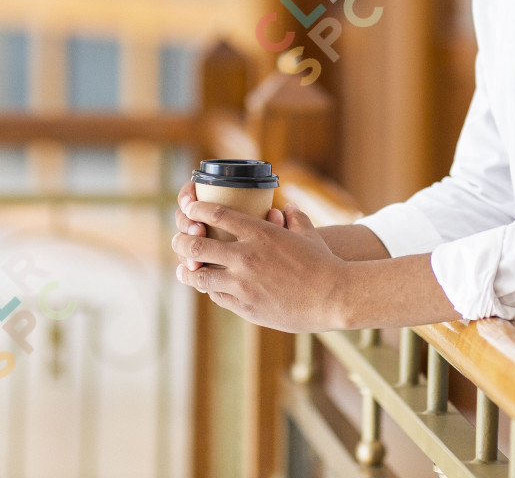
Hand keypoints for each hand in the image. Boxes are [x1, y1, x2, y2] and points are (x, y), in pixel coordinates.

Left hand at [172, 195, 346, 332]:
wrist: (334, 298)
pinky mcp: (246, 307)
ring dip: (187, 271)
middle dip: (182, 242)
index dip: (197, 210)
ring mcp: (244, 284)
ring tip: (183, 269)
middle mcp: (247, 257)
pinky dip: (210, 289)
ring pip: (200, 276)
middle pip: (197, 246)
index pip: (216, 215)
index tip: (189, 209)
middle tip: (180, 241)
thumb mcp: (308, 233)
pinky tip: (210, 287)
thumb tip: (285, 207)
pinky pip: (217, 296)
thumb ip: (293, 217)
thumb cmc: (323, 263)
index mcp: (260, 233)